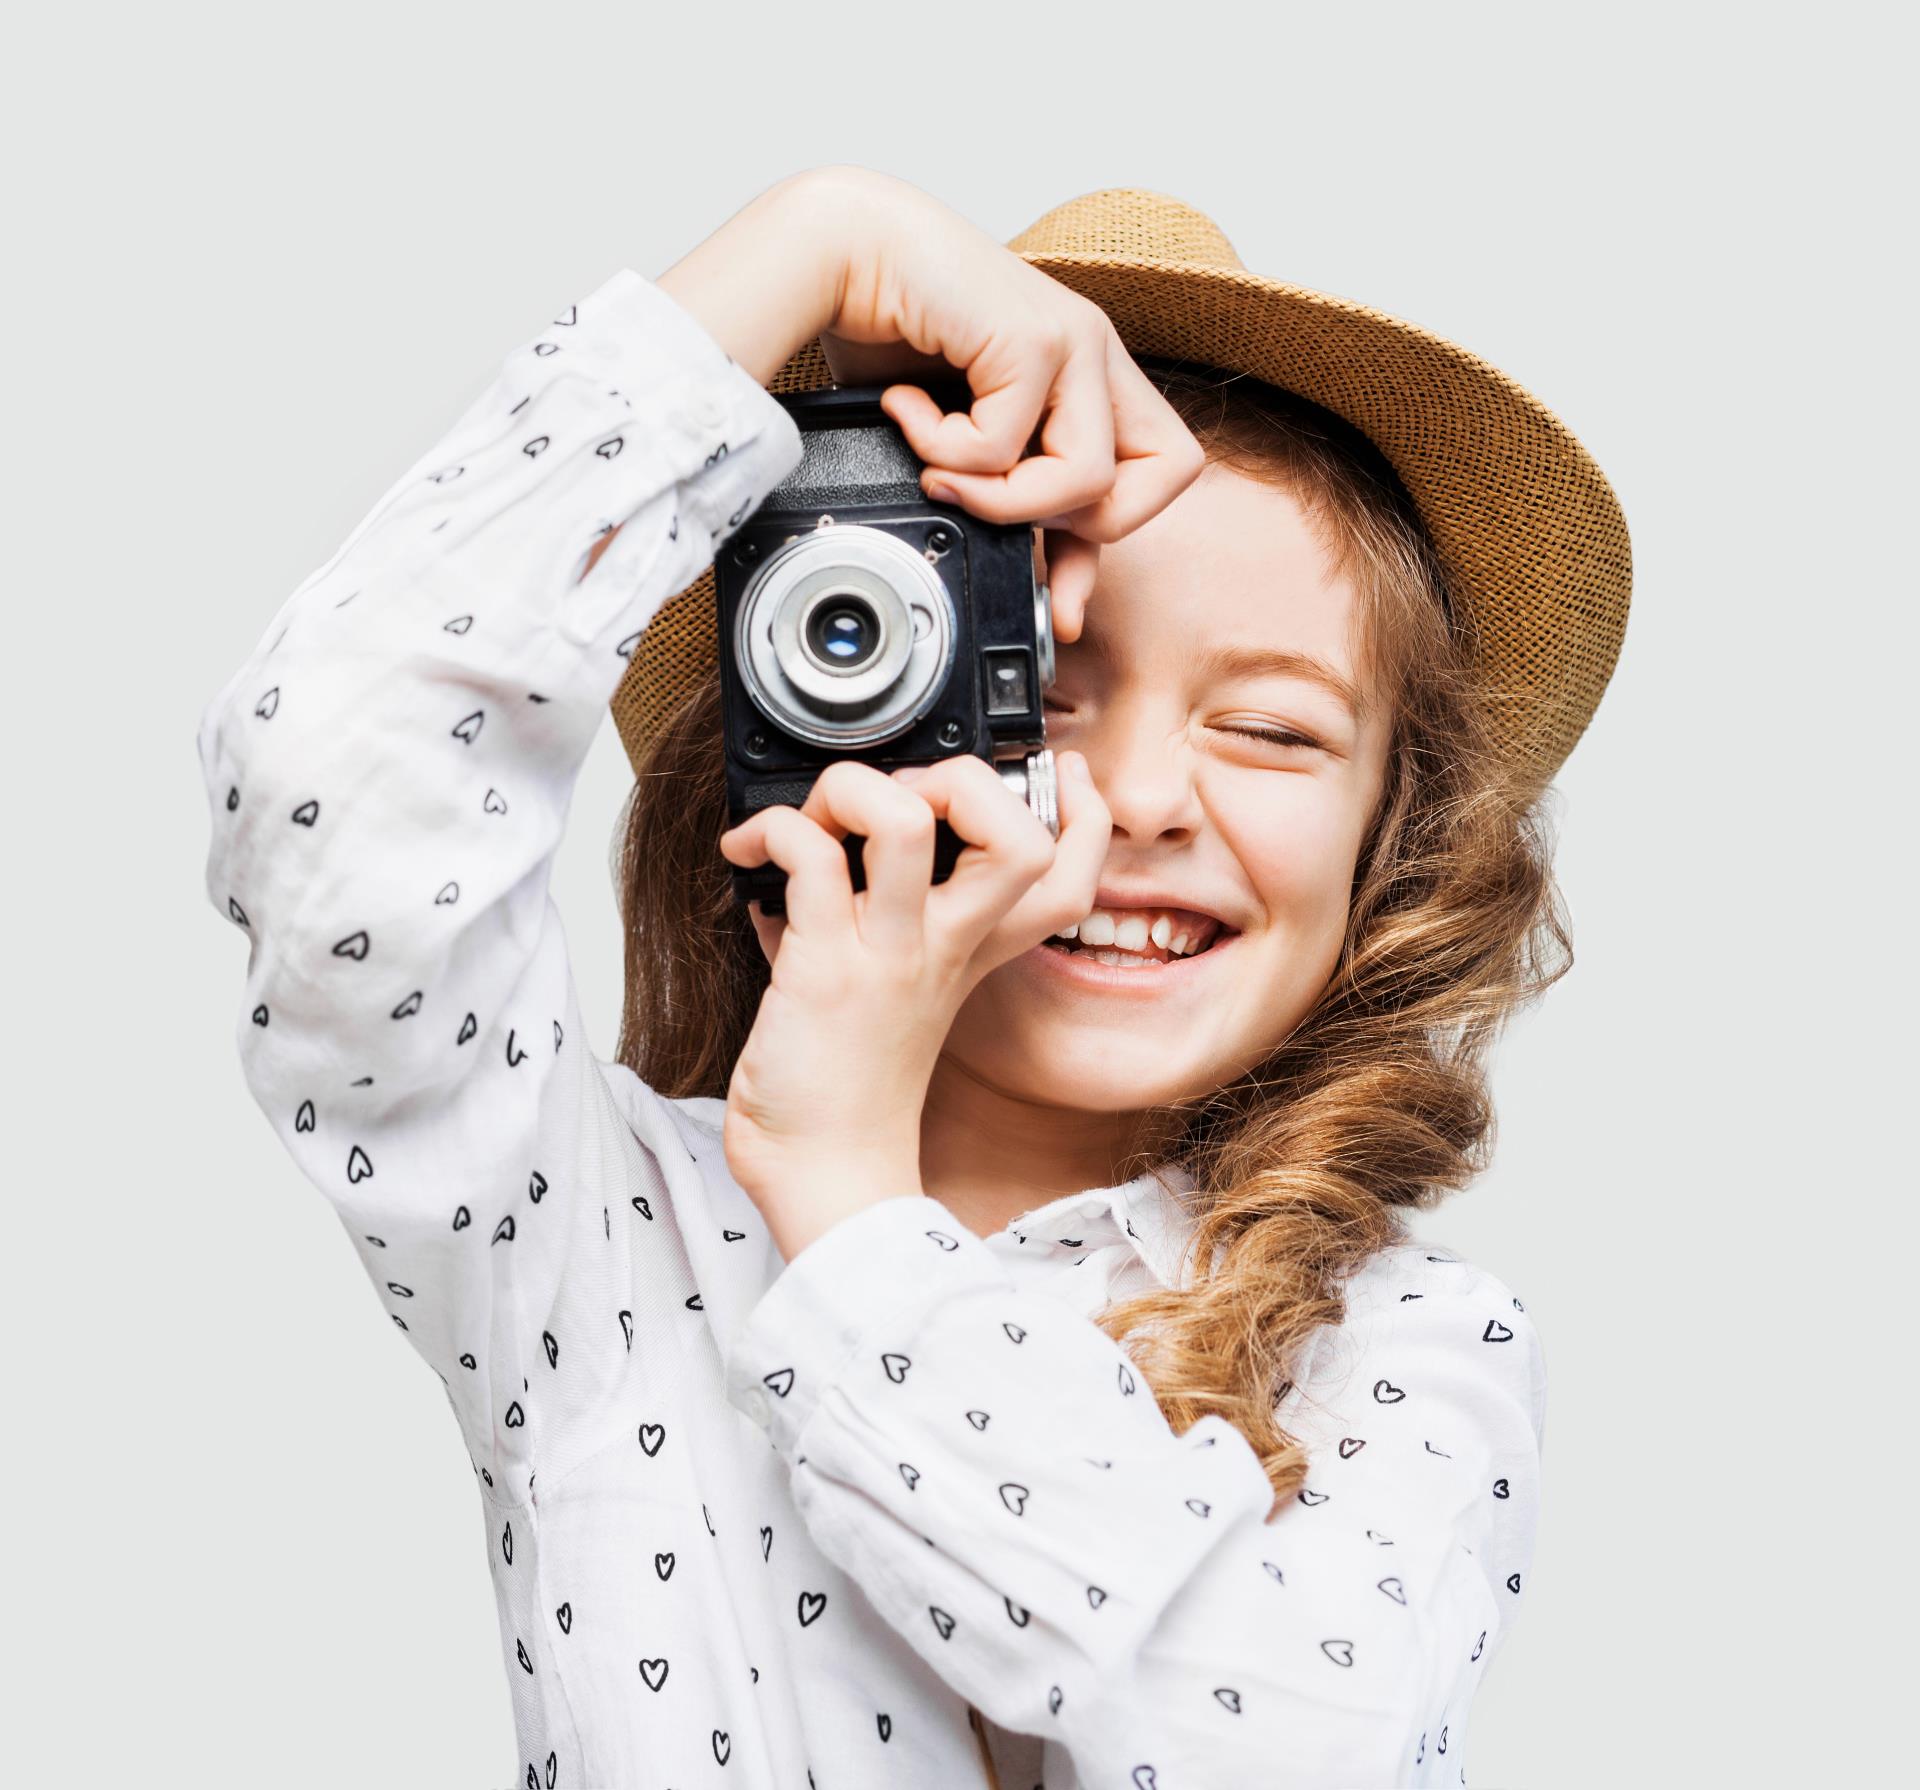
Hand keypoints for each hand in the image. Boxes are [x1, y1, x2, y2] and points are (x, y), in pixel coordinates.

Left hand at [715, 749, 1110, 1260]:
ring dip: (856, 790)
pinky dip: (773, 830)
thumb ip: (859, 914)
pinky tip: (748, 849)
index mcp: (972, 950)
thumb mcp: (886, 990)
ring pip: (908, 823)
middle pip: (1019, 836)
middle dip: (963, 777)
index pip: (1069, 875)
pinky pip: (809, 859)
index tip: (1063, 775)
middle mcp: (945, 945)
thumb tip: (800, 853)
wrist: (821, 1172)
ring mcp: (890, 954)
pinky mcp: (826, 969)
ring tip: (822, 814)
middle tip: (900, 794)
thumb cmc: (844, 1088)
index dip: (1084, 814)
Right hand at [808, 164, 1205, 642]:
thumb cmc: (893, 338)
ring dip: (998, 497)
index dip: (1111, 542)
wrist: (839, 252)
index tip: (1054, 590)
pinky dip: (943, 452)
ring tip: (936, 463)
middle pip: (1169, 475)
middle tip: (995, 499)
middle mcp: (1096, 355)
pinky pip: (1006, 449)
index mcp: (1092, 379)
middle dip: (1078, 522)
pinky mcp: (1034, 335)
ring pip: (1088, 479)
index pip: (1161, 476)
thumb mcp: (965, 445)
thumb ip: (1015, 507)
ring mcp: (1075, 341)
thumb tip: (1056, 608)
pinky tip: (907, 409)